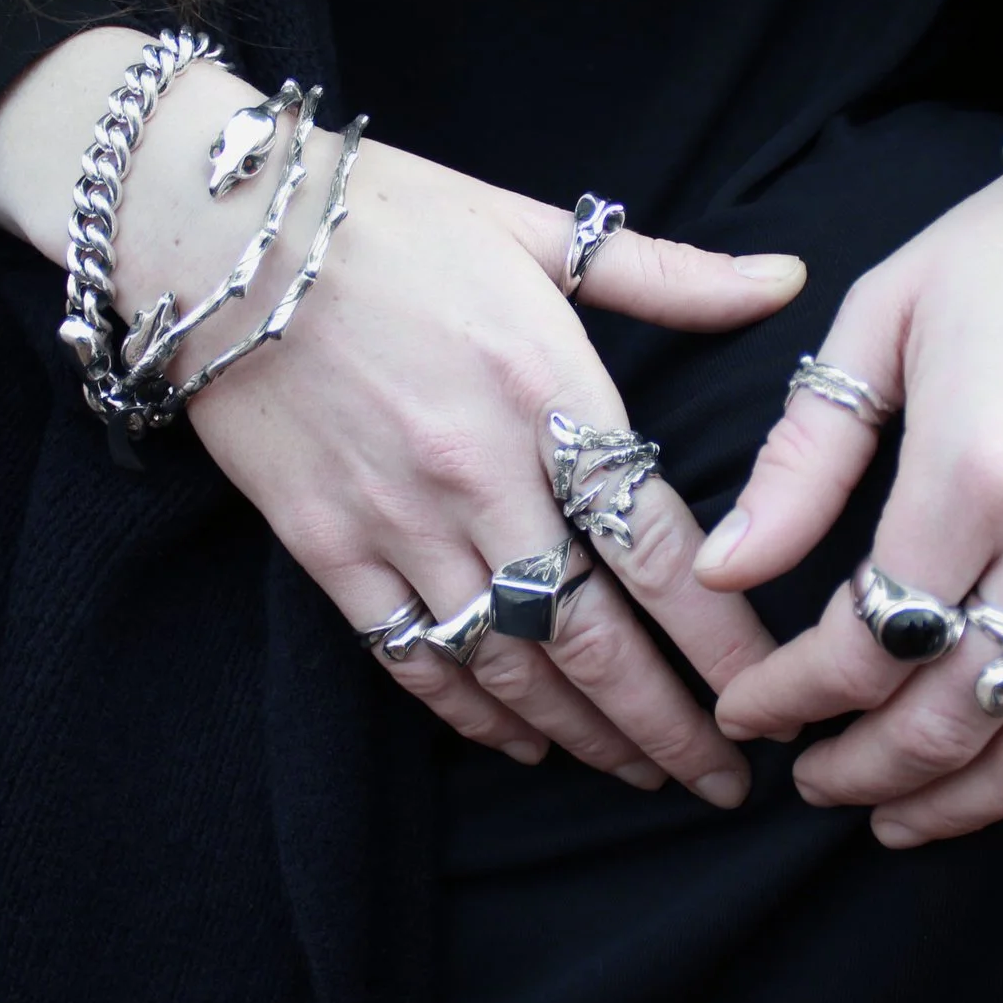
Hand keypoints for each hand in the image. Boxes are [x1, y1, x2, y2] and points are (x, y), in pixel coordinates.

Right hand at [0, 31, 804, 805]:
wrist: (214, 232)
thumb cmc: (389, 215)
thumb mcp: (536, 228)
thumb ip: (671, 274)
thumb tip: (789, 278)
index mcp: (551, 395)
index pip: (664, 552)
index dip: (724, 642)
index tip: (771, 695)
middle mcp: (481, 476)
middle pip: (594, 638)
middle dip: (668, 726)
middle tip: (723, 787)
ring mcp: (397, 522)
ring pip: (510, 666)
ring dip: (584, 735)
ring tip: (641, 775)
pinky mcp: (325, 547)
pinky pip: (414, 657)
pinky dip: (472, 714)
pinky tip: (522, 743)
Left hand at [697, 4, 1002, 842]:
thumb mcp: (888, 313)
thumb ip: (805, 454)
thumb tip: (719, 572)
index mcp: (975, 466)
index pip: (862, 639)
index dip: (792, 698)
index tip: (749, 715)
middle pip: (954, 713)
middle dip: (867, 770)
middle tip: (819, 784)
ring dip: (972, 801)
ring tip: (906, 815)